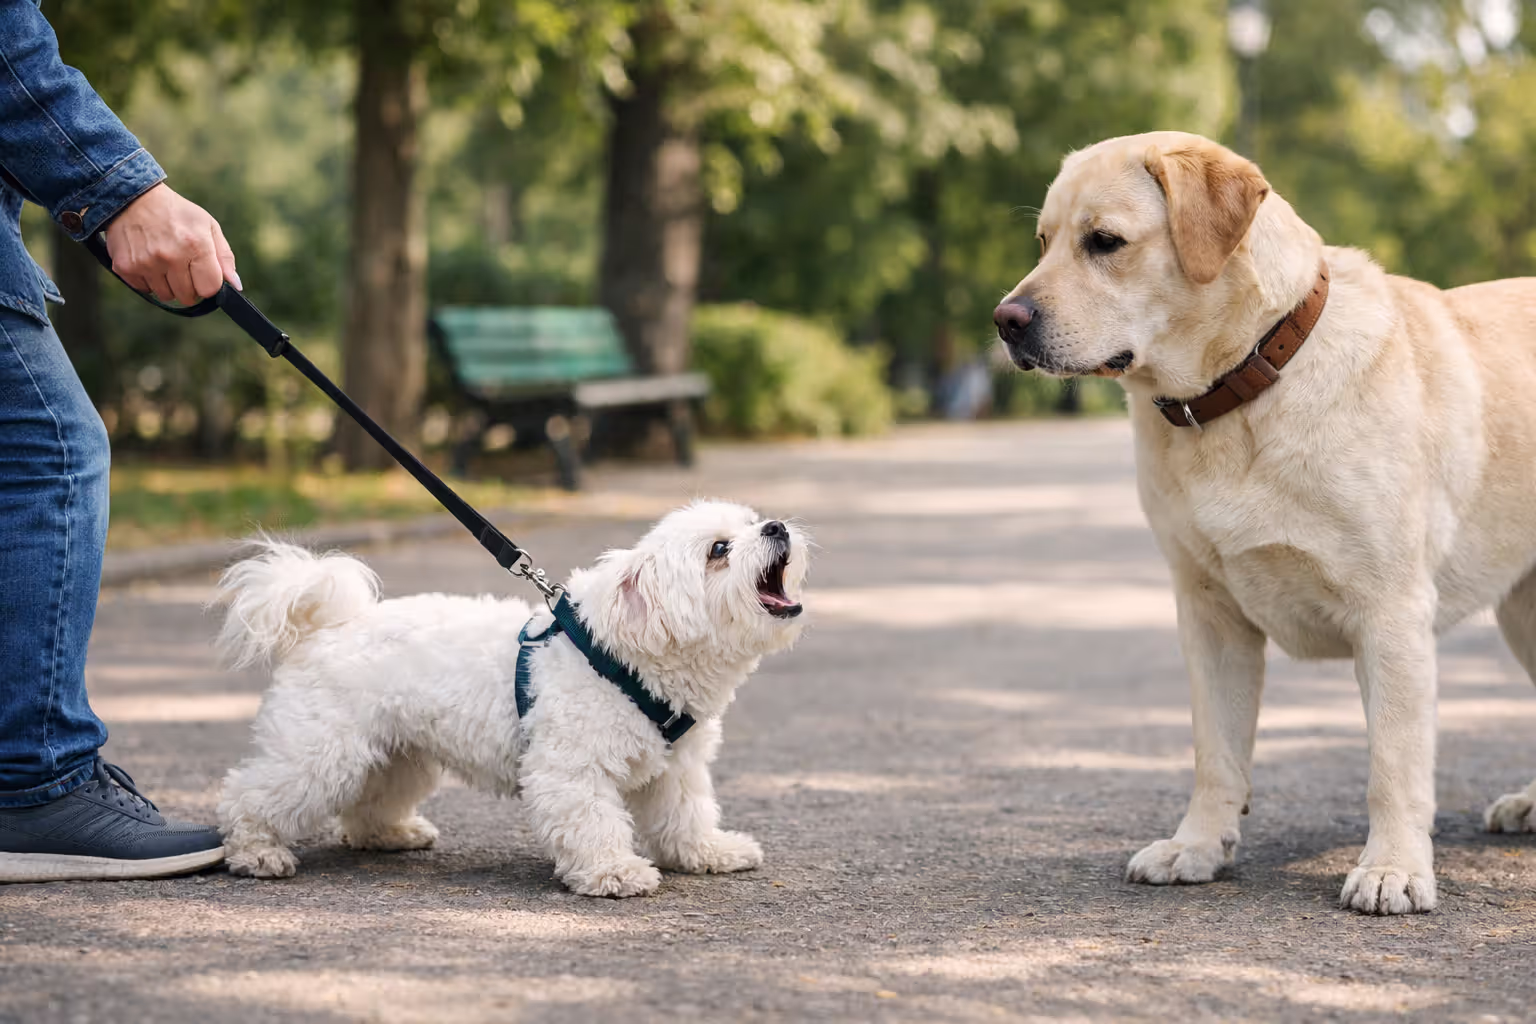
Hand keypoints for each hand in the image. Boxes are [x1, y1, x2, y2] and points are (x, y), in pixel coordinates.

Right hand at [102, 182, 240, 303]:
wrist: (132, 198)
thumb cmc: (177, 213)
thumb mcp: (208, 226)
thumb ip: (224, 257)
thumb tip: (236, 285)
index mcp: (195, 245)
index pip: (209, 289)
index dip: (209, 285)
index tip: (203, 275)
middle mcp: (170, 256)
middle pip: (187, 297)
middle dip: (189, 287)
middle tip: (182, 266)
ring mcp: (146, 263)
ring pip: (166, 295)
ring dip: (168, 285)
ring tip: (164, 261)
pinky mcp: (126, 267)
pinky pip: (144, 290)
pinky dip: (148, 280)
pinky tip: (148, 260)